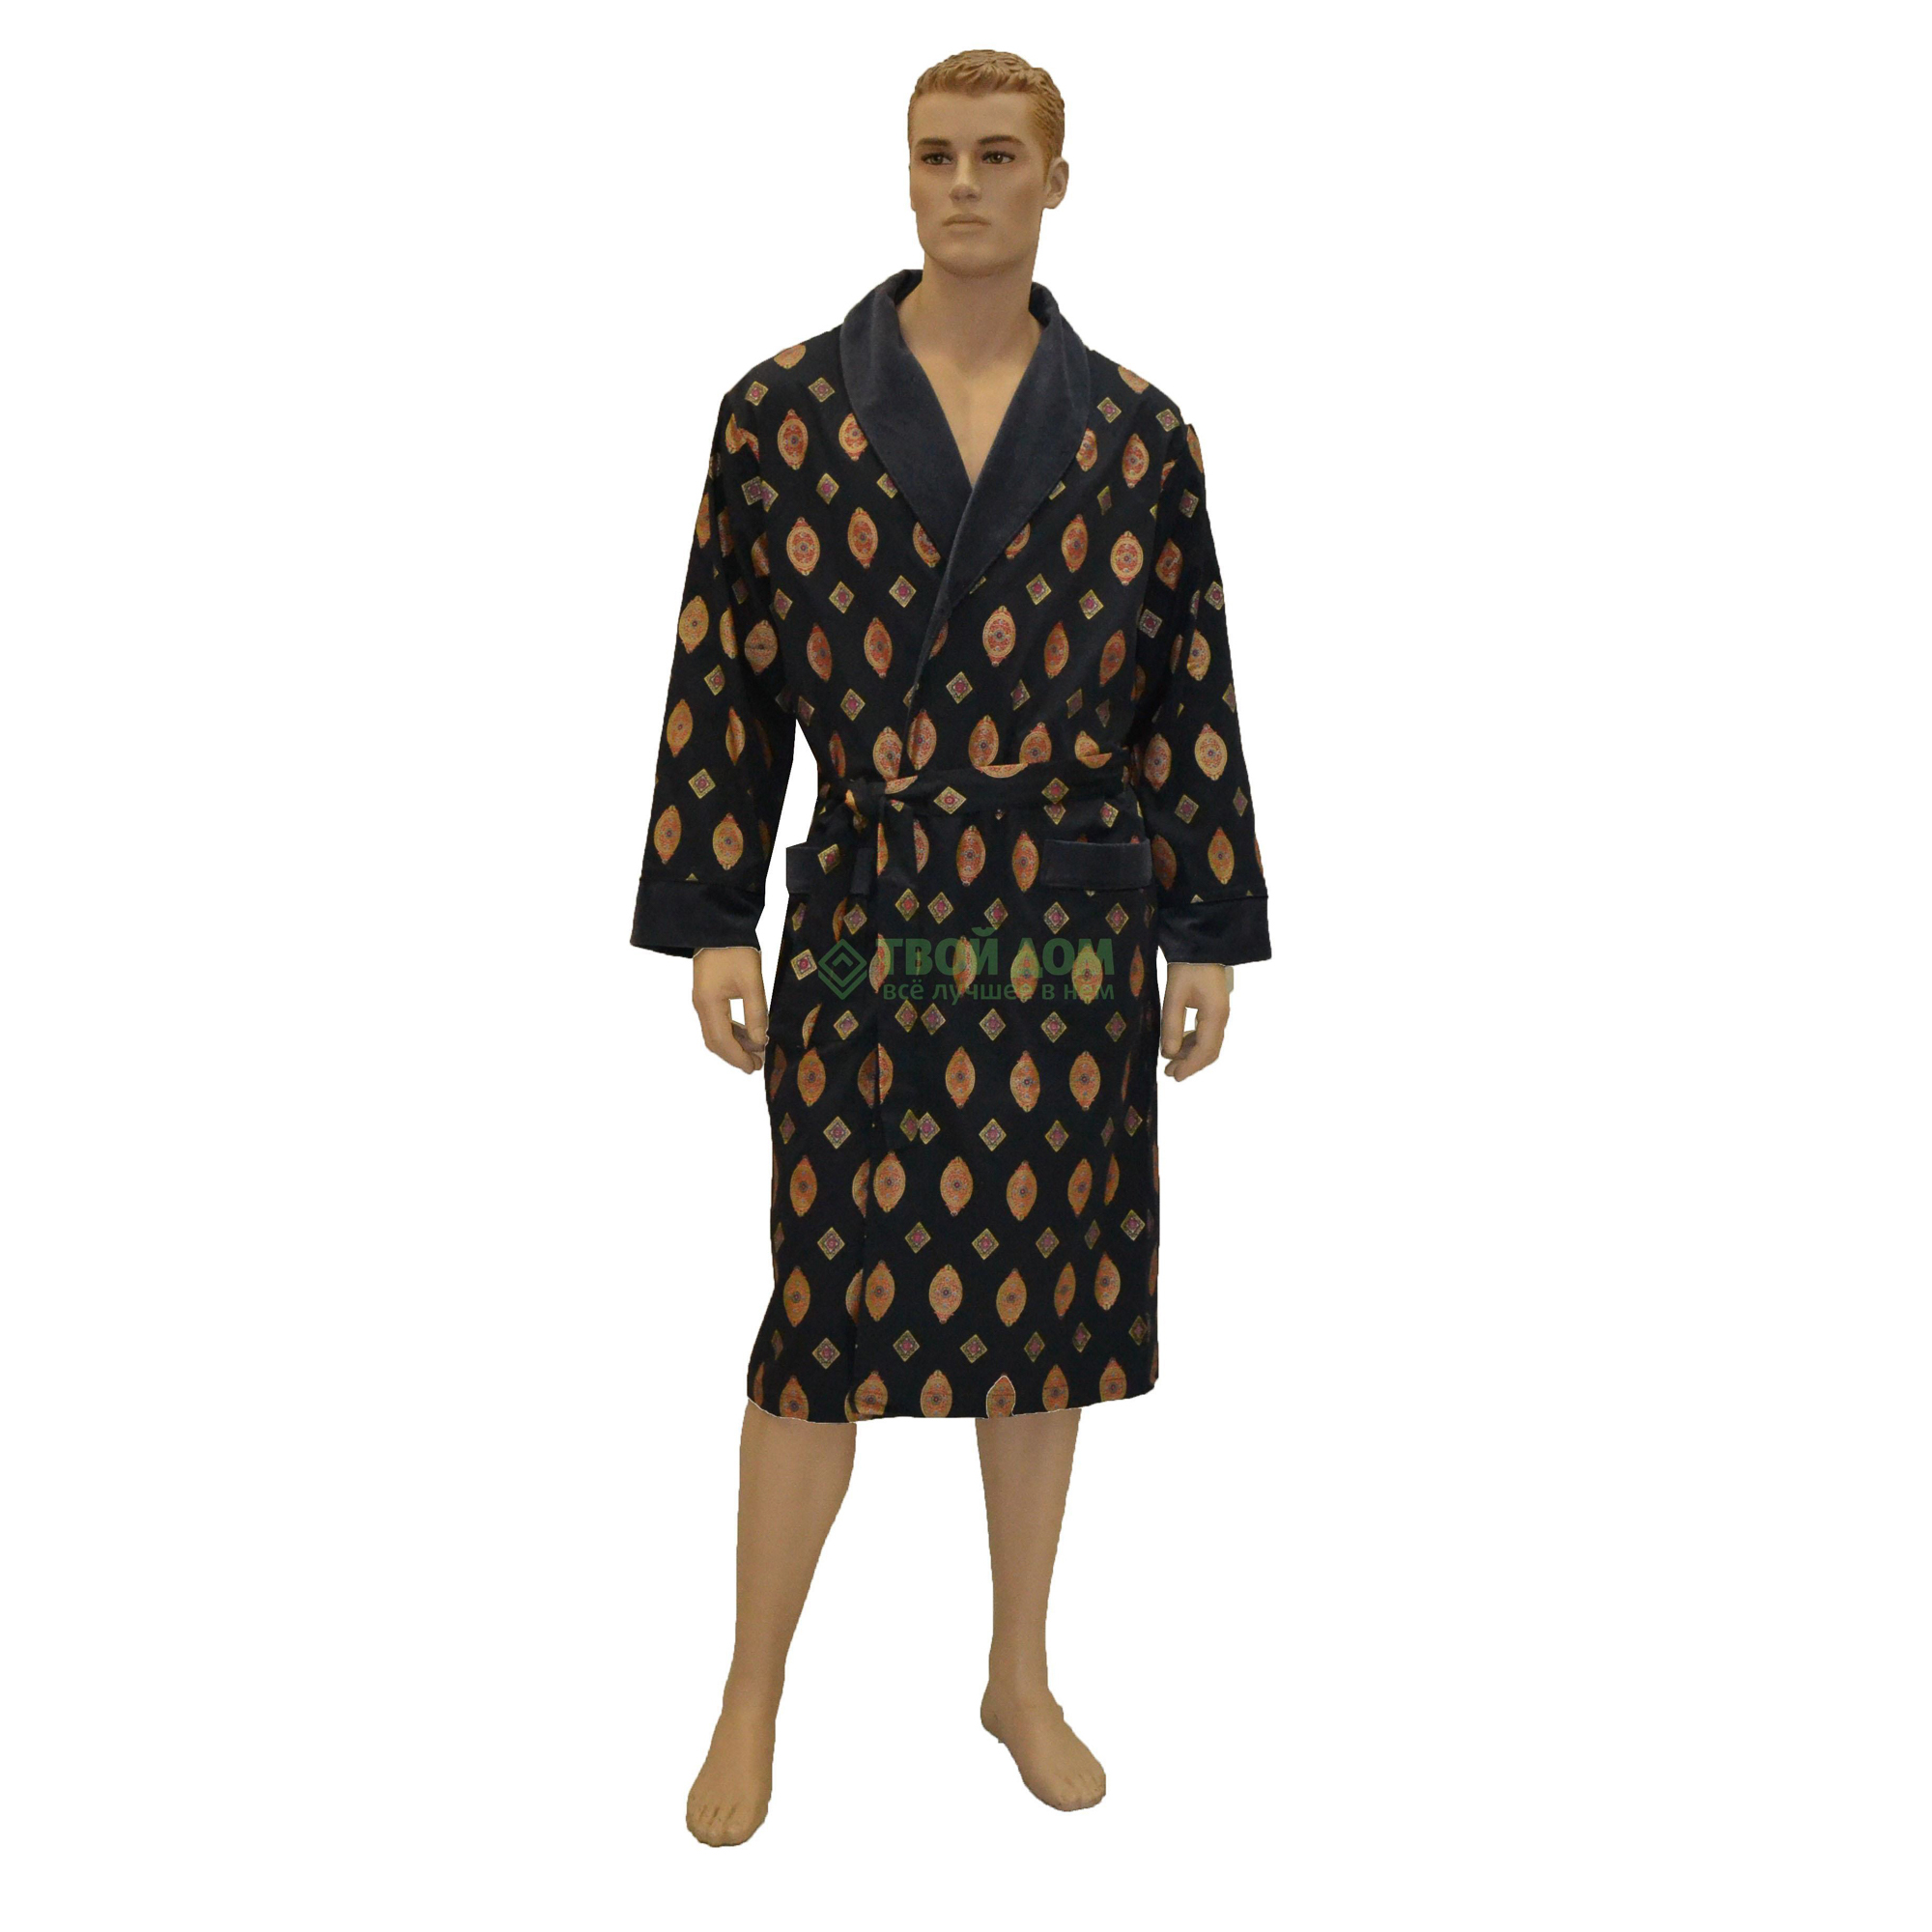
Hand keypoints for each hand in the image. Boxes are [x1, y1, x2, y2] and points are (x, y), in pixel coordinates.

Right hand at [692, 945, 768, 1071]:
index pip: (722, 1041)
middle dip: (735, 1055)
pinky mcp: (708, 995)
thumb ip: (756, 1013)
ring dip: (734, 1044)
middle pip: (715, 1041)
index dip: (738, 1057)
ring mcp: (702, 1001)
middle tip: (757, 1064)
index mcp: (709, 1004)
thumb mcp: (752, 982)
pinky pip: (717, 1021)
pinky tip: (748, 1033)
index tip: (755, 1068)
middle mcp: (701, 1006)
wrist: (719, 925)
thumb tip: (759, 1041)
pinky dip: (732, 1031)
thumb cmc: (736, 951)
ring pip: (715, 1033)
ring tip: (756, 1051)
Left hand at [1160, 962, 1234, 1080]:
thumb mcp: (1174, 996)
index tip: (1174, 1076)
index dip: (1190, 1066)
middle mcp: (1221, 1017)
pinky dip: (1193, 1042)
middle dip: (1191, 1064)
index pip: (1205, 1051)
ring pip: (1208, 1043)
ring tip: (1171, 1061)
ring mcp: (1219, 1013)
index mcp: (1214, 1015)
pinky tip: (1179, 1044)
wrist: (1201, 944)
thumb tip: (1169, 1053)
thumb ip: (1172, 1025)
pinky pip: (1206, 1032)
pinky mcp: (1214, 1008)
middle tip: (1169, 1073)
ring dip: (1191, 1054)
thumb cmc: (1187, 967)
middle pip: (1210, 1050)